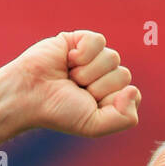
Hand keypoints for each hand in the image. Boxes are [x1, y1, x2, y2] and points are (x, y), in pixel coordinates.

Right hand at [0, 30, 140, 143]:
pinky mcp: (81, 40)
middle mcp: (105, 77)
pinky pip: (99, 41)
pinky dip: (84, 53)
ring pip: (113, 58)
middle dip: (98, 87)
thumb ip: (124, 118)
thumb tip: (134, 90)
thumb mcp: (95, 125)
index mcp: (111, 98)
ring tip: (70, 77)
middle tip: (76, 90)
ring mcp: (94, 58)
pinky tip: (68, 60)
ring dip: (88, 72)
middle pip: (123, 75)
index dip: (113, 101)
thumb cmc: (60, 112)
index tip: (90, 106)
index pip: (133, 94)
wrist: (30, 94)